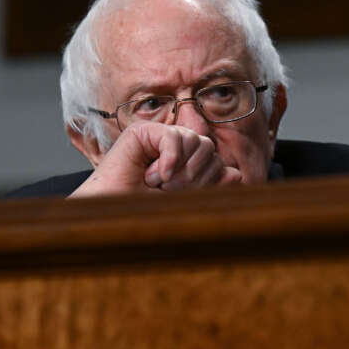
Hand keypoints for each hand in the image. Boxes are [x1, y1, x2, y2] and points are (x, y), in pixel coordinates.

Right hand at [68, 123, 240, 197]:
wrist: (112, 216)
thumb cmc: (144, 212)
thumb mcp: (187, 200)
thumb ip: (212, 186)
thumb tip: (235, 173)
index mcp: (190, 166)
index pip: (219, 164)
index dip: (209, 182)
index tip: (185, 197)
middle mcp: (179, 151)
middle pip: (210, 152)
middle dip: (193, 178)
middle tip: (167, 191)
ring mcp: (161, 138)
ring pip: (197, 141)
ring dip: (180, 171)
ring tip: (158, 183)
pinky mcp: (144, 131)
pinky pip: (175, 136)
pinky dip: (169, 158)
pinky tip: (154, 175)